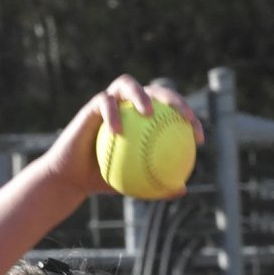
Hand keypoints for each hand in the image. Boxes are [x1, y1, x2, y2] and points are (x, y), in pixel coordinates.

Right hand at [43, 74, 203, 196]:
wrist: (73, 177)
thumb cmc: (105, 179)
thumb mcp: (135, 186)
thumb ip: (157, 185)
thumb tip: (182, 190)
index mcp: (144, 120)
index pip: (172, 112)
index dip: (189, 120)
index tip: (199, 138)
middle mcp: (129, 105)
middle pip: (156, 90)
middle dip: (173, 98)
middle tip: (185, 116)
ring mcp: (110, 101)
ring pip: (127, 84)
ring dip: (140, 94)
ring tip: (149, 111)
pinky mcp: (91, 106)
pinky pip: (103, 103)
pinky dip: (111, 113)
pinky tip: (117, 130)